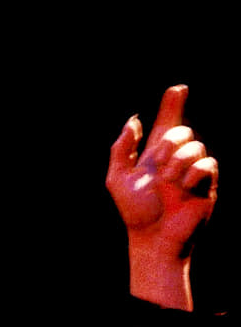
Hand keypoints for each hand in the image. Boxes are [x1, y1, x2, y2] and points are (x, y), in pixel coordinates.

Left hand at [106, 84, 217, 308]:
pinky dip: (193, 172)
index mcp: (155, 156)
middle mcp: (175, 160)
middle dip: (171, 140)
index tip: (178, 88)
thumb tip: (134, 120)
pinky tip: (184, 186)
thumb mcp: (117, 179)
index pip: (166, 124)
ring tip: (168, 182)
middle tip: (159, 161)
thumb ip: (121, 149)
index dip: (172, 104)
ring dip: (179, 160)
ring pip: (196, 145)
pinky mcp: (206, 185)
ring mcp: (192, 172)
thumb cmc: (135, 213)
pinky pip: (208, 164)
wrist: (152, 239)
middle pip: (182, 129)